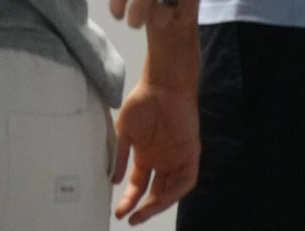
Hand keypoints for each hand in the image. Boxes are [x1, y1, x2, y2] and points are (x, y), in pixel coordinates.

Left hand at [111, 0, 243, 29]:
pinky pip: (188, 8)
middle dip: (138, 21)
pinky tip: (182, 15)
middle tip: (140, 22)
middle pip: (140, 9)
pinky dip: (183, 16)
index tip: (118, 16)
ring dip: (163, 20)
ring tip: (164, 18)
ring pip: (164, 13)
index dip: (116, 7)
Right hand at [111, 81, 199, 223]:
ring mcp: (176, 159)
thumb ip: (120, 157)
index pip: (138, 185)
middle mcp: (161, 161)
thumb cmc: (142, 103)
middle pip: (155, 192)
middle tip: (132, 219)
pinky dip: (176, 190)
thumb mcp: (124, 132)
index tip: (119, 212)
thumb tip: (114, 181)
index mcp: (145, 157)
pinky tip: (163, 197)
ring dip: (159, 203)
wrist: (162, 86)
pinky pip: (186, 180)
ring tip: (145, 212)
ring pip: (171, 190)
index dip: (130, 200)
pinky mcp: (190, 154)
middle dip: (144, 208)